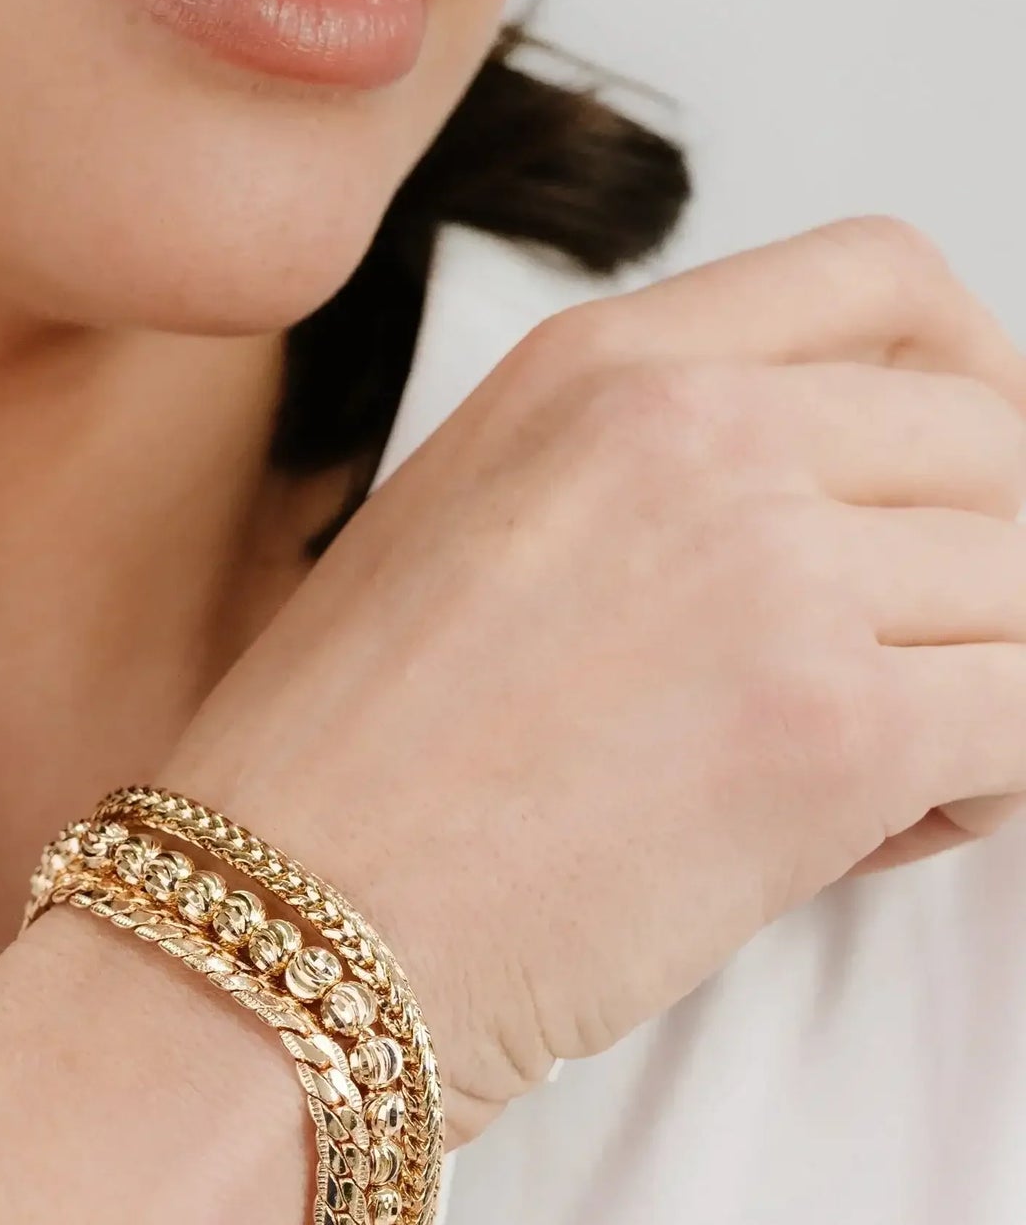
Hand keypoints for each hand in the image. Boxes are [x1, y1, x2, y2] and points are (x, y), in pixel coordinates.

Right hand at [168, 218, 1025, 1143]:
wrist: (273, 940)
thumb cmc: (342, 786)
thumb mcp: (466, 540)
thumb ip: (644, 486)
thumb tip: (831, 522)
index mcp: (596, 370)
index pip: (885, 284)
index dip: (977, 379)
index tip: (974, 480)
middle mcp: (696, 432)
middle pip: (989, 448)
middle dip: (989, 570)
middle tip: (920, 679)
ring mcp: (771, 570)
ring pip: (1023, 591)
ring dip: (986, 686)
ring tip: (878, 783)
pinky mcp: (829, 731)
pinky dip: (992, 781)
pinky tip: (881, 832)